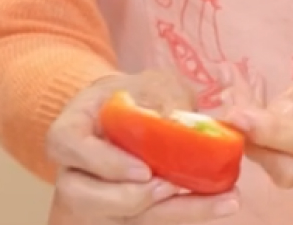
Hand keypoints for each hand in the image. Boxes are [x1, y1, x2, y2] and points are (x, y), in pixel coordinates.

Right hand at [45, 71, 239, 223]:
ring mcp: (94, 201)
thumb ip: (162, 96)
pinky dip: (186, 214)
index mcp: (70, 131)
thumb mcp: (150, 82)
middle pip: (84, 199)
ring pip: (118, 219)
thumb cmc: (138, 95)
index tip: (144, 170)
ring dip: (167, 214)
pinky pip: (147, 223)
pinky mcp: (122, 215)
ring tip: (215, 199)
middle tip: (170, 188)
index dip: (105, 163)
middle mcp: (74, 172)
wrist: (136, 115)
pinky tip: (223, 203)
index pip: (69, 147)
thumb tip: (177, 120)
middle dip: (130, 199)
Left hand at [226, 36, 292, 188]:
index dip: (271, 132)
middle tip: (228, 101)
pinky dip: (265, 141)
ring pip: (287, 170)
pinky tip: (252, 110)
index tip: (235, 114)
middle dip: (253, 140)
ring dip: (254, 140)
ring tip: (234, 97)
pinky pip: (291, 162)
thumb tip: (273, 114)